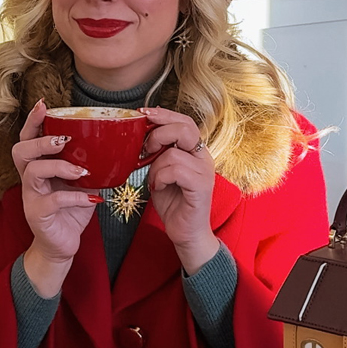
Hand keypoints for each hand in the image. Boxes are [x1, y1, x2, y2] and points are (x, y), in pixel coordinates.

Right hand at [12, 100, 98, 297]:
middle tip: (63, 141)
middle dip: (41, 140)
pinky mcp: (37, 214)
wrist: (63, 245)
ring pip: (33, 171)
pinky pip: (52, 201)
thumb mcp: (79, 182)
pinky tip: (91, 198)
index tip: (44, 105)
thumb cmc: (71, 210)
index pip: (28, 137)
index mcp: (38, 165)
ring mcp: (31, 196)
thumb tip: (115, 143)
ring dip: (59, 166)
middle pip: (21, 150)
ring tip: (81, 171)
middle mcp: (29, 178)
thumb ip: (87, 163)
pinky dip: (74, 197)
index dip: (33, 121)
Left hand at [140, 106, 217, 273]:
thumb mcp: (160, 172)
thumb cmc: (173, 203)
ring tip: (155, 181)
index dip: (163, 114)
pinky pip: (176, 170)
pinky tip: (159, 187)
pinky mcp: (201, 186)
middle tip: (146, 147)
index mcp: (195, 151)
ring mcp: (204, 171)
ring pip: (173, 152)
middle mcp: (203, 157)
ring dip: (155, 167)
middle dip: (159, 133)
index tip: (143, 114)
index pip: (184, 121)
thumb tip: (142, 133)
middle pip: (185, 127)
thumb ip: (158, 153)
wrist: (185, 233)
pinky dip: (161, 178)